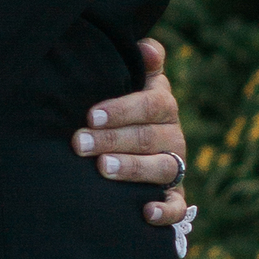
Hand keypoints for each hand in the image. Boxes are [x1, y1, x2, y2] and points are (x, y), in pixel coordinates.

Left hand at [71, 37, 193, 226]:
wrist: (136, 146)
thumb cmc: (124, 108)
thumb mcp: (134, 81)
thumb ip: (143, 64)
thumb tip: (146, 47)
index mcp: (163, 105)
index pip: (150, 104)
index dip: (121, 109)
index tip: (90, 115)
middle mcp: (173, 136)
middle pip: (148, 137)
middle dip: (112, 140)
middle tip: (80, 143)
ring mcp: (175, 167)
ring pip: (162, 168)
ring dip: (132, 168)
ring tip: (103, 168)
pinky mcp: (175, 196)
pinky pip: (178, 207)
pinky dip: (165, 211)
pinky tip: (145, 212)